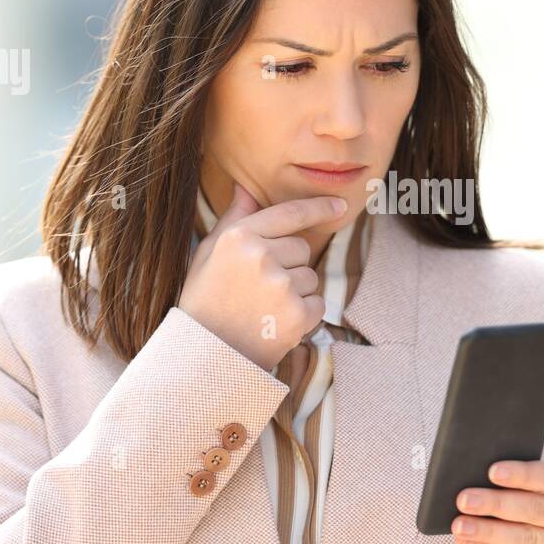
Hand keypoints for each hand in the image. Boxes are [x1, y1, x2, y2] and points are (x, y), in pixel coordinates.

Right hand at [177, 180, 346, 370]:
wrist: (203, 355)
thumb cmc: (204, 300)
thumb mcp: (208, 254)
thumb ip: (234, 219)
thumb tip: (245, 188)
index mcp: (239, 237)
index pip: (290, 213)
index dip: (319, 207)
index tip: (340, 204)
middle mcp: (261, 256)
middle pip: (302, 248)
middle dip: (289, 264)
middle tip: (259, 288)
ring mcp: (281, 286)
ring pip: (310, 277)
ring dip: (296, 292)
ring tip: (263, 308)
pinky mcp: (297, 314)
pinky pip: (317, 304)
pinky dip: (303, 315)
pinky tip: (275, 323)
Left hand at [451, 460, 543, 543]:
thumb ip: (529, 477)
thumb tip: (482, 477)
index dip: (525, 475)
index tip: (492, 472)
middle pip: (541, 510)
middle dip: (498, 504)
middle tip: (464, 500)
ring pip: (529, 539)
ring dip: (490, 532)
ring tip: (460, 525)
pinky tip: (468, 541)